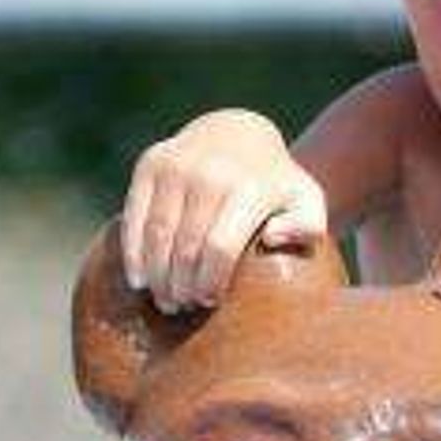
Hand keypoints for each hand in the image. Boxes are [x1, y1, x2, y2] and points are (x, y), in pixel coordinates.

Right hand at [121, 111, 325, 312]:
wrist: (238, 133)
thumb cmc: (273, 184)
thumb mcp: (306, 202)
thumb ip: (306, 226)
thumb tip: (272, 237)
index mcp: (248, 188)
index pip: (219, 249)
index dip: (210, 282)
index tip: (209, 301)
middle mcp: (209, 173)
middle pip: (186, 247)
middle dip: (182, 285)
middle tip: (183, 307)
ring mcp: (176, 166)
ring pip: (157, 236)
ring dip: (158, 276)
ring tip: (164, 300)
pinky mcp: (150, 164)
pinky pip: (135, 217)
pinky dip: (134, 253)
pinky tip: (140, 280)